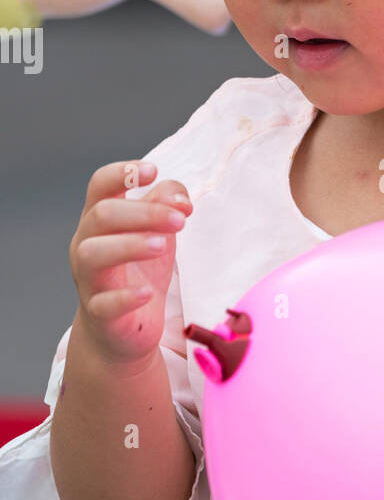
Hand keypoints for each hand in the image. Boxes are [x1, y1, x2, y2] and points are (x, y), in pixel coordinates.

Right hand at [70, 160, 192, 365]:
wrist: (125, 328)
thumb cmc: (139, 271)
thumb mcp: (157, 232)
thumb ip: (167, 204)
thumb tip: (180, 197)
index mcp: (100, 221)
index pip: (99, 186)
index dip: (122, 173)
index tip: (152, 171)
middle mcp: (86, 244)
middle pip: (102, 215)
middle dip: (143, 212)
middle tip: (180, 221)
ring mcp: (90, 279)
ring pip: (93, 254)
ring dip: (129, 245)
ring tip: (162, 245)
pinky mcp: (100, 313)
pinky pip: (104, 303)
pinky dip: (125, 296)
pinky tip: (147, 292)